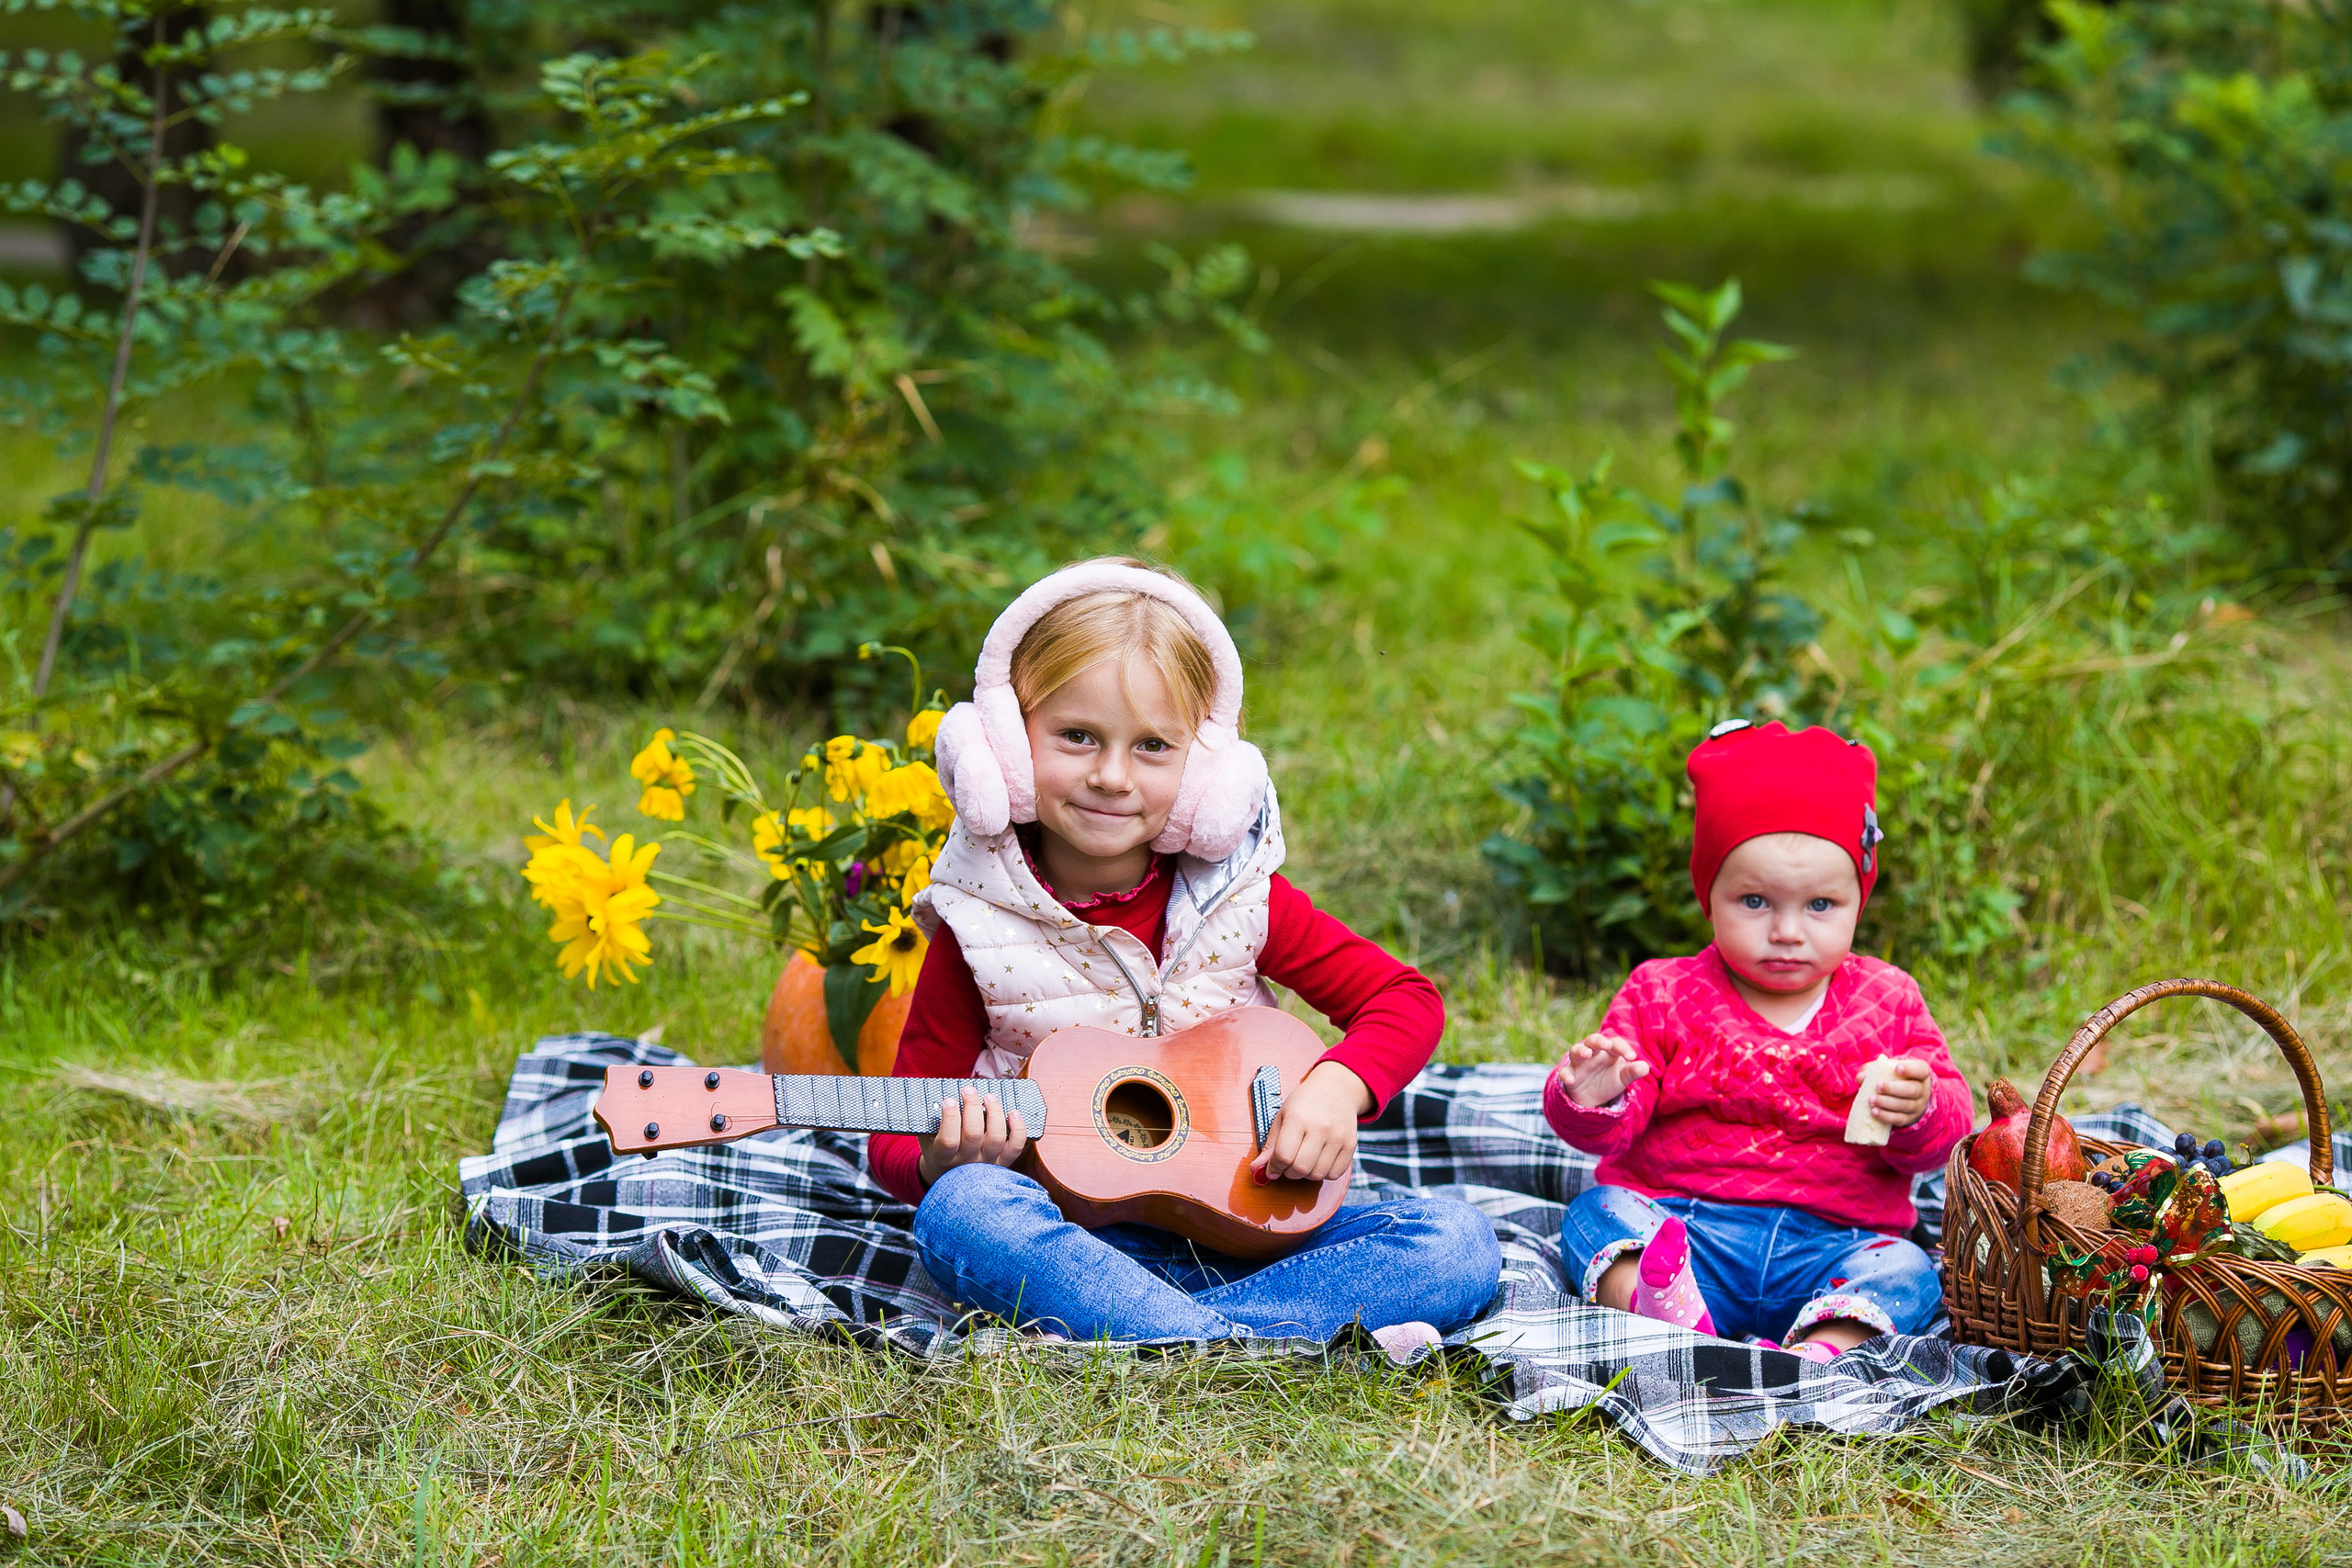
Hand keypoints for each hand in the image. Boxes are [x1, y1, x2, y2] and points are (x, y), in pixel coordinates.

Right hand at [917, 1086, 1029, 1185]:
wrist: (949, 1176)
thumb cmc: (937, 1151)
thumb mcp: (927, 1139)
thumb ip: (932, 1122)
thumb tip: (939, 1096)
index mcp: (944, 1157)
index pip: (948, 1140)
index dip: (950, 1118)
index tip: (949, 1100)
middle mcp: (966, 1163)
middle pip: (974, 1134)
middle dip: (972, 1107)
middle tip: (968, 1090)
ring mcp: (986, 1164)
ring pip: (996, 1138)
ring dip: (994, 1113)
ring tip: (989, 1097)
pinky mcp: (1002, 1163)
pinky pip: (1015, 1147)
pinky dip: (1018, 1129)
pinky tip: (1013, 1112)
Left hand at [1251, 1060, 1371, 1183]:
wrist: (1336, 1089)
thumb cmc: (1305, 1102)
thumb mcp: (1282, 1117)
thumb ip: (1270, 1146)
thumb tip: (1256, 1170)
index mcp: (1298, 1118)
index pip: (1283, 1156)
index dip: (1274, 1167)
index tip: (1272, 1168)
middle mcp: (1320, 1128)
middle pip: (1300, 1169)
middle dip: (1289, 1173)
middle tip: (1288, 1164)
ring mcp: (1338, 1137)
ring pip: (1317, 1175)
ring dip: (1306, 1174)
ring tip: (1303, 1160)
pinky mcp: (1351, 1145)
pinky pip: (1334, 1174)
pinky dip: (1323, 1173)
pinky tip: (1318, 1160)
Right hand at [1556, 1033, 1646, 1107]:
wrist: (1593, 1098)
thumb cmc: (1609, 1081)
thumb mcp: (1623, 1078)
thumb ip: (1632, 1072)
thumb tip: (1644, 1067)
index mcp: (1608, 1051)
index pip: (1615, 1043)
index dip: (1623, 1048)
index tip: (1632, 1057)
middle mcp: (1593, 1053)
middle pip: (1593, 1040)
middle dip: (1598, 1041)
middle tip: (1606, 1045)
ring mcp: (1579, 1063)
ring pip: (1576, 1051)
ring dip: (1580, 1050)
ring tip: (1586, 1054)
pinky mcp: (1570, 1075)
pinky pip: (1565, 1072)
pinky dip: (1566, 1075)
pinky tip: (1570, 1080)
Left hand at [1869, 1058, 1933, 1128]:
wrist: (1905, 1096)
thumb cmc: (1894, 1077)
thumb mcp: (1887, 1069)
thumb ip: (1874, 1070)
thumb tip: (1861, 1077)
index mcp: (1921, 1073)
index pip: (1921, 1070)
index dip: (1910, 1069)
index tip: (1897, 1068)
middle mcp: (1923, 1090)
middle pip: (1912, 1090)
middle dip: (1894, 1088)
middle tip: (1878, 1086)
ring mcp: (1918, 1106)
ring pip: (1904, 1105)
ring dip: (1886, 1103)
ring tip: (1871, 1099)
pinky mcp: (1909, 1118)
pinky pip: (1899, 1119)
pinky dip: (1886, 1116)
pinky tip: (1874, 1111)